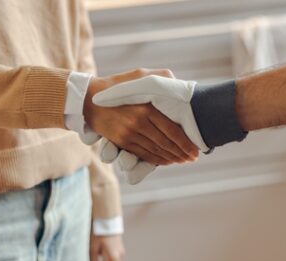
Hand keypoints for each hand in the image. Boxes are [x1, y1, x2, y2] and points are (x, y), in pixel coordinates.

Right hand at [84, 69, 199, 165]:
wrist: (89, 98)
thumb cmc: (118, 85)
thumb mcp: (139, 75)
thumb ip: (161, 78)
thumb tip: (179, 83)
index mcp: (146, 107)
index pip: (172, 130)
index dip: (186, 143)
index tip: (196, 149)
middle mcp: (138, 123)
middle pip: (166, 144)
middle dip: (182, 153)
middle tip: (192, 157)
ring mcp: (128, 134)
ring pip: (155, 151)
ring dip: (171, 158)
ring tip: (182, 160)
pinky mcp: (121, 142)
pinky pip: (143, 154)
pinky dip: (156, 160)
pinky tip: (166, 160)